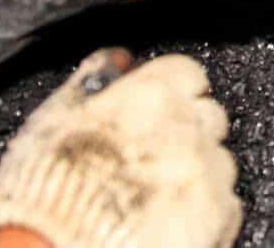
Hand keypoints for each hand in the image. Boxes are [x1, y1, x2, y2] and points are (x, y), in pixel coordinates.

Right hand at [0, 49, 240, 247]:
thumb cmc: (45, 189)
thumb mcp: (55, 115)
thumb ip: (94, 78)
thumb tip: (118, 58)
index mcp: (149, 95)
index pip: (186, 72)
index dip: (171, 89)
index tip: (161, 103)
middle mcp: (185, 127)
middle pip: (208, 112)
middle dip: (187, 127)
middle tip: (153, 151)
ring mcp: (204, 172)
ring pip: (220, 157)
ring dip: (197, 169)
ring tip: (158, 190)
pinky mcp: (215, 216)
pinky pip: (228, 202)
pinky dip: (206, 208)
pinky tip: (172, 216)